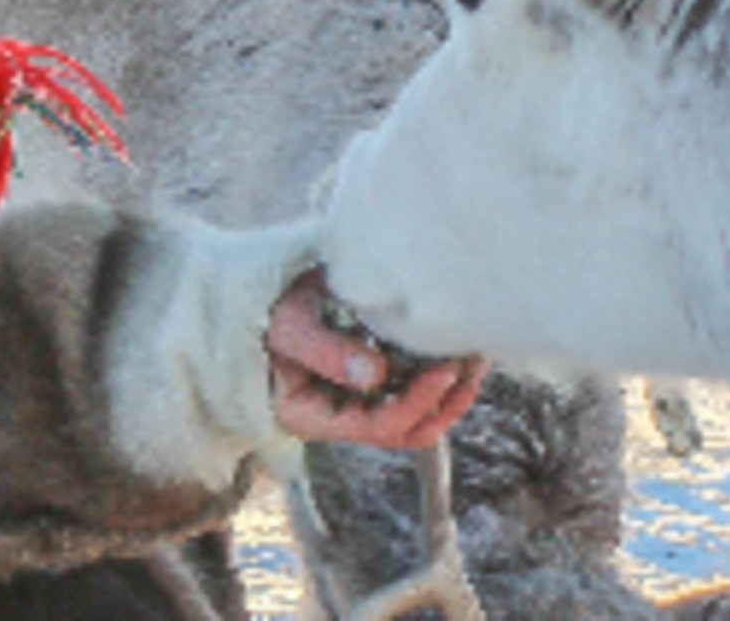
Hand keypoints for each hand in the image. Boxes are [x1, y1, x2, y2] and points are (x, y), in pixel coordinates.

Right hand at [263, 270, 483, 447]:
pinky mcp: (372, 379)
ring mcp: (359, 400)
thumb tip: (375, 373)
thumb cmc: (265, 312)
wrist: (255, 299)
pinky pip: (411, 388)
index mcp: (314, 416)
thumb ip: (325, 350)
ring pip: (415, 415)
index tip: (445, 369)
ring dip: (449, 392)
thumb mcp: (288, 326)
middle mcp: (341, 417)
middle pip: (406, 430)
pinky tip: (454, 348)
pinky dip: (437, 374)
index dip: (416, 403)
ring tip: (474, 356)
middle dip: (445, 404)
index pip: (378, 425)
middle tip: (472, 363)